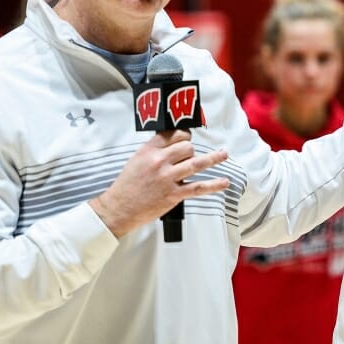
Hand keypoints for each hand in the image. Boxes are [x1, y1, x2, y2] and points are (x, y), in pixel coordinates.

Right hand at [90, 130, 228, 237]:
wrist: (119, 208)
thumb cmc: (127, 185)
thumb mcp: (136, 160)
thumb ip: (154, 150)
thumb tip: (174, 144)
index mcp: (149, 150)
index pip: (173, 134)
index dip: (185, 135)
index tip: (188, 138)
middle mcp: (159, 161)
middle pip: (187, 147)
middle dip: (192, 151)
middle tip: (190, 157)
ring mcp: (167, 178)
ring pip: (196, 163)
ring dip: (213, 158)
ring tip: (224, 154)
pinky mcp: (173, 194)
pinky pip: (198, 187)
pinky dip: (213, 185)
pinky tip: (224, 182)